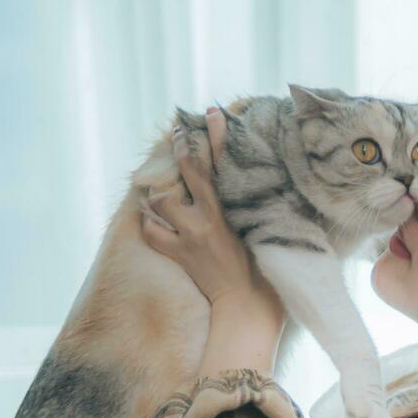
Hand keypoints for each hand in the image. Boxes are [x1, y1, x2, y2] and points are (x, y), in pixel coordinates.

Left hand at [140, 108, 285, 328]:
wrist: (248, 305)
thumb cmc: (266, 268)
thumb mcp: (264, 229)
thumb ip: (255, 205)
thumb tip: (250, 185)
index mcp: (234, 210)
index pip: (222, 162)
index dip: (216, 134)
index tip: (211, 112)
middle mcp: (208, 218)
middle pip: (189, 171)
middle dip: (183, 148)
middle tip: (181, 133)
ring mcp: (190, 237)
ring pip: (161, 201)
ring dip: (160, 194)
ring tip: (164, 191)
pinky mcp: (178, 254)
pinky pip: (151, 232)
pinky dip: (151, 224)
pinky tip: (155, 221)